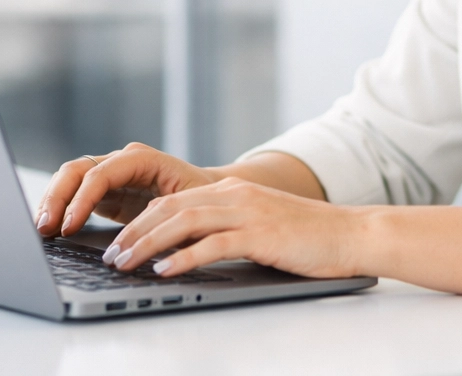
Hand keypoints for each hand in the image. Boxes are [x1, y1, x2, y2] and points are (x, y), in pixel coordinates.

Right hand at [34, 142, 217, 237]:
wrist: (208, 197)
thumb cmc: (202, 201)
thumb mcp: (187, 209)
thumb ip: (161, 219)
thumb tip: (136, 241)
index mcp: (142, 160)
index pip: (102, 173)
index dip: (83, 199)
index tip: (69, 226)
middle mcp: (122, 162)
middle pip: (78, 169)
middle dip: (58, 197)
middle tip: (44, 228)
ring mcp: (110, 174)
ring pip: (70, 178)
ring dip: (52, 202)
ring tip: (41, 229)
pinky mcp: (104, 191)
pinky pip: (73, 193)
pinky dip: (59, 209)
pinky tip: (49, 229)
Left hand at [104, 177, 365, 279]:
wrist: (351, 234)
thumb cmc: (307, 237)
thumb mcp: (259, 225)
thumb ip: (225, 230)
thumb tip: (185, 251)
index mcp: (232, 191)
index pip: (172, 201)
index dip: (139, 221)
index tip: (117, 243)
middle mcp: (235, 195)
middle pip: (169, 208)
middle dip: (133, 232)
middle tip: (110, 256)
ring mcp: (248, 212)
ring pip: (183, 222)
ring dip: (147, 244)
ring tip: (124, 264)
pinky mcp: (260, 234)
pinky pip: (212, 245)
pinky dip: (182, 258)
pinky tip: (163, 271)